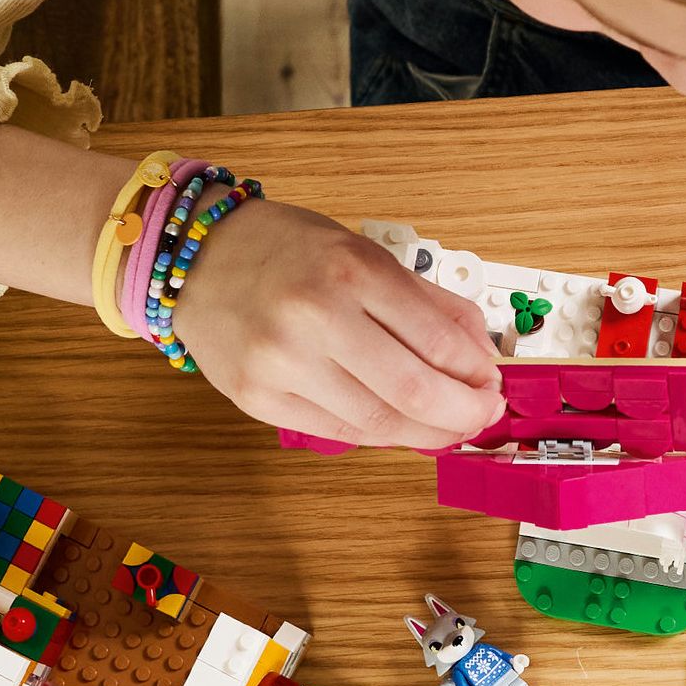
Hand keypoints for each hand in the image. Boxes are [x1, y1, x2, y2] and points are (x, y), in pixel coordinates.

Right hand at [173, 197, 502, 447]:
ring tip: (447, 426)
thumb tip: (479, 355)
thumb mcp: (363, 252)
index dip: (476, 374)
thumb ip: (425, 303)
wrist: (195, 257)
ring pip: (377, 422)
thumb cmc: (286, 251)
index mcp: (351, 270)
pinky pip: (337, 431)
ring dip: (427, 433)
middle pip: (413, 391)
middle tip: (480, 414)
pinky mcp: (257, 397)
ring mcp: (281, 362)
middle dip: (462, 413)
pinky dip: (379, 434)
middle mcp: (315, 316)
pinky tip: (400, 426)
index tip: (490, 382)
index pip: (439, 340)